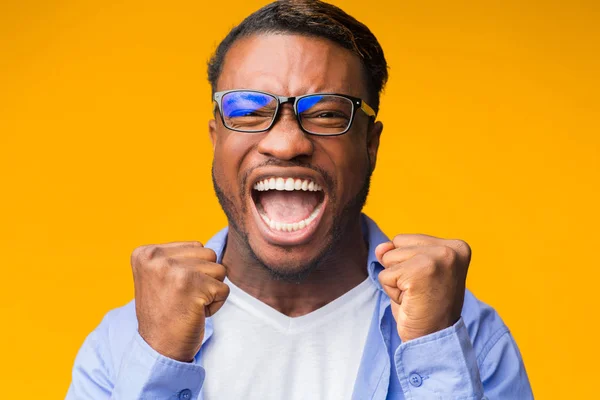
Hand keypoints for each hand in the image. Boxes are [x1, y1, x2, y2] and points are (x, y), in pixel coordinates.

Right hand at [131, 241, 228, 361]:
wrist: (158, 349)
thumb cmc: (165, 313)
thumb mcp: (159, 276)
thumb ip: (178, 257)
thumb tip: (210, 247)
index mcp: (146, 252)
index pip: (196, 246)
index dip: (193, 270)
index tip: (172, 290)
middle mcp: (156, 257)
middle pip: (209, 255)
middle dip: (204, 279)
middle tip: (183, 299)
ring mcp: (174, 270)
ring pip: (219, 270)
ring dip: (211, 291)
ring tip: (189, 305)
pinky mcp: (192, 286)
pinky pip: (224, 289)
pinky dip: (216, 305)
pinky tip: (195, 314)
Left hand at [375, 234, 470, 342]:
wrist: (434, 338)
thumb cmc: (426, 306)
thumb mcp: (412, 271)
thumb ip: (396, 252)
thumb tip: (381, 248)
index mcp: (455, 246)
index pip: (404, 239)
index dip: (407, 264)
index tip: (427, 282)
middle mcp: (450, 249)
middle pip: (395, 245)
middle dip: (400, 270)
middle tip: (421, 291)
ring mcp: (436, 259)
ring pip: (388, 259)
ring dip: (396, 282)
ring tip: (416, 296)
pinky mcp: (419, 272)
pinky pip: (385, 276)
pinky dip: (392, 292)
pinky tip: (411, 302)